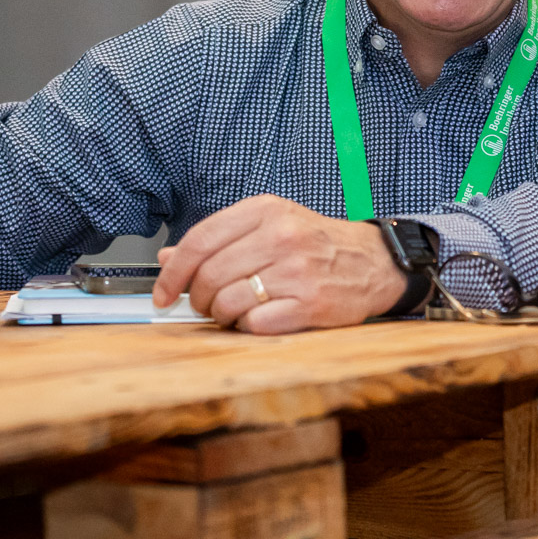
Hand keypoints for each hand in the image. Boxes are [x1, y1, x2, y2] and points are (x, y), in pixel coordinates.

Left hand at [152, 195, 407, 333]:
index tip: (163, 292)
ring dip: (220, 316)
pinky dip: (247, 327)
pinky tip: (257, 319)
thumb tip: (167, 259)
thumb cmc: (317, 244)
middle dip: (196, 299)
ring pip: (227, 301)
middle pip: (209, 275)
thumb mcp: (269, 226)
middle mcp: (281, 236)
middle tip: (202, 305)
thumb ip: (219, 240)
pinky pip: (255, 323)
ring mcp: (297, 270)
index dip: (172, 272)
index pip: (200, 240)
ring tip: (232, 312)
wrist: (374, 261)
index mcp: (266, 211)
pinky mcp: (311, 303)